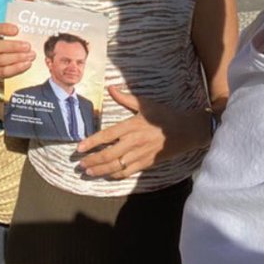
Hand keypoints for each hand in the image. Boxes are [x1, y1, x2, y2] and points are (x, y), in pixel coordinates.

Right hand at [0, 22, 33, 79]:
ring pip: (0, 60)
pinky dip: (16, 68)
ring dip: (17, 58)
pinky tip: (27, 64)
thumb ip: (18, 35)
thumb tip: (32, 31)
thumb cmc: (9, 47)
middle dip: (13, 46)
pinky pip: (4, 72)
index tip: (17, 30)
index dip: (4, 29)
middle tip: (28, 46)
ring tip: (30, 56)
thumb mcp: (11, 39)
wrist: (4, 65)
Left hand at [76, 87, 211, 179]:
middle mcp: (133, 142)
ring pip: (116, 166)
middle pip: (108, 154)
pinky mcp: (146, 163)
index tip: (79, 148)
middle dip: (92, 160)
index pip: (106, 136)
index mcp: (131, 126)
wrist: (185, 131)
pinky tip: (106, 175)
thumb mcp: (145, 104)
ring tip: (88, 172)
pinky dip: (115, 175)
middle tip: (80, 164)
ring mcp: (140, 154)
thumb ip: (125, 98)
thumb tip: (110, 88)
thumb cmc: (164, 115)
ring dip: (100, 170)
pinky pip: (128, 172)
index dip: (91, 142)